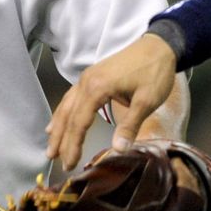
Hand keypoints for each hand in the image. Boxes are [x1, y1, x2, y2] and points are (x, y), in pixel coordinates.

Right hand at [47, 33, 176, 169]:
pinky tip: (57, 121)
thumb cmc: (155, 72)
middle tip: (54, 161)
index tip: (69, 164)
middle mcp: (86, 82)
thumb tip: (117, 150)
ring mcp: (87, 78)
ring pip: (66, 105)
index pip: (79, 123)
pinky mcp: (92, 76)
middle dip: (60, 139)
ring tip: (51, 147)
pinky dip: (62, 112)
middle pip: (68, 115)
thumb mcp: (147, 101)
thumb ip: (130, 125)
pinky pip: (71, 97)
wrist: (160, 45)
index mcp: (97, 88)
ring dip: (58, 127)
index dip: (73, 145)